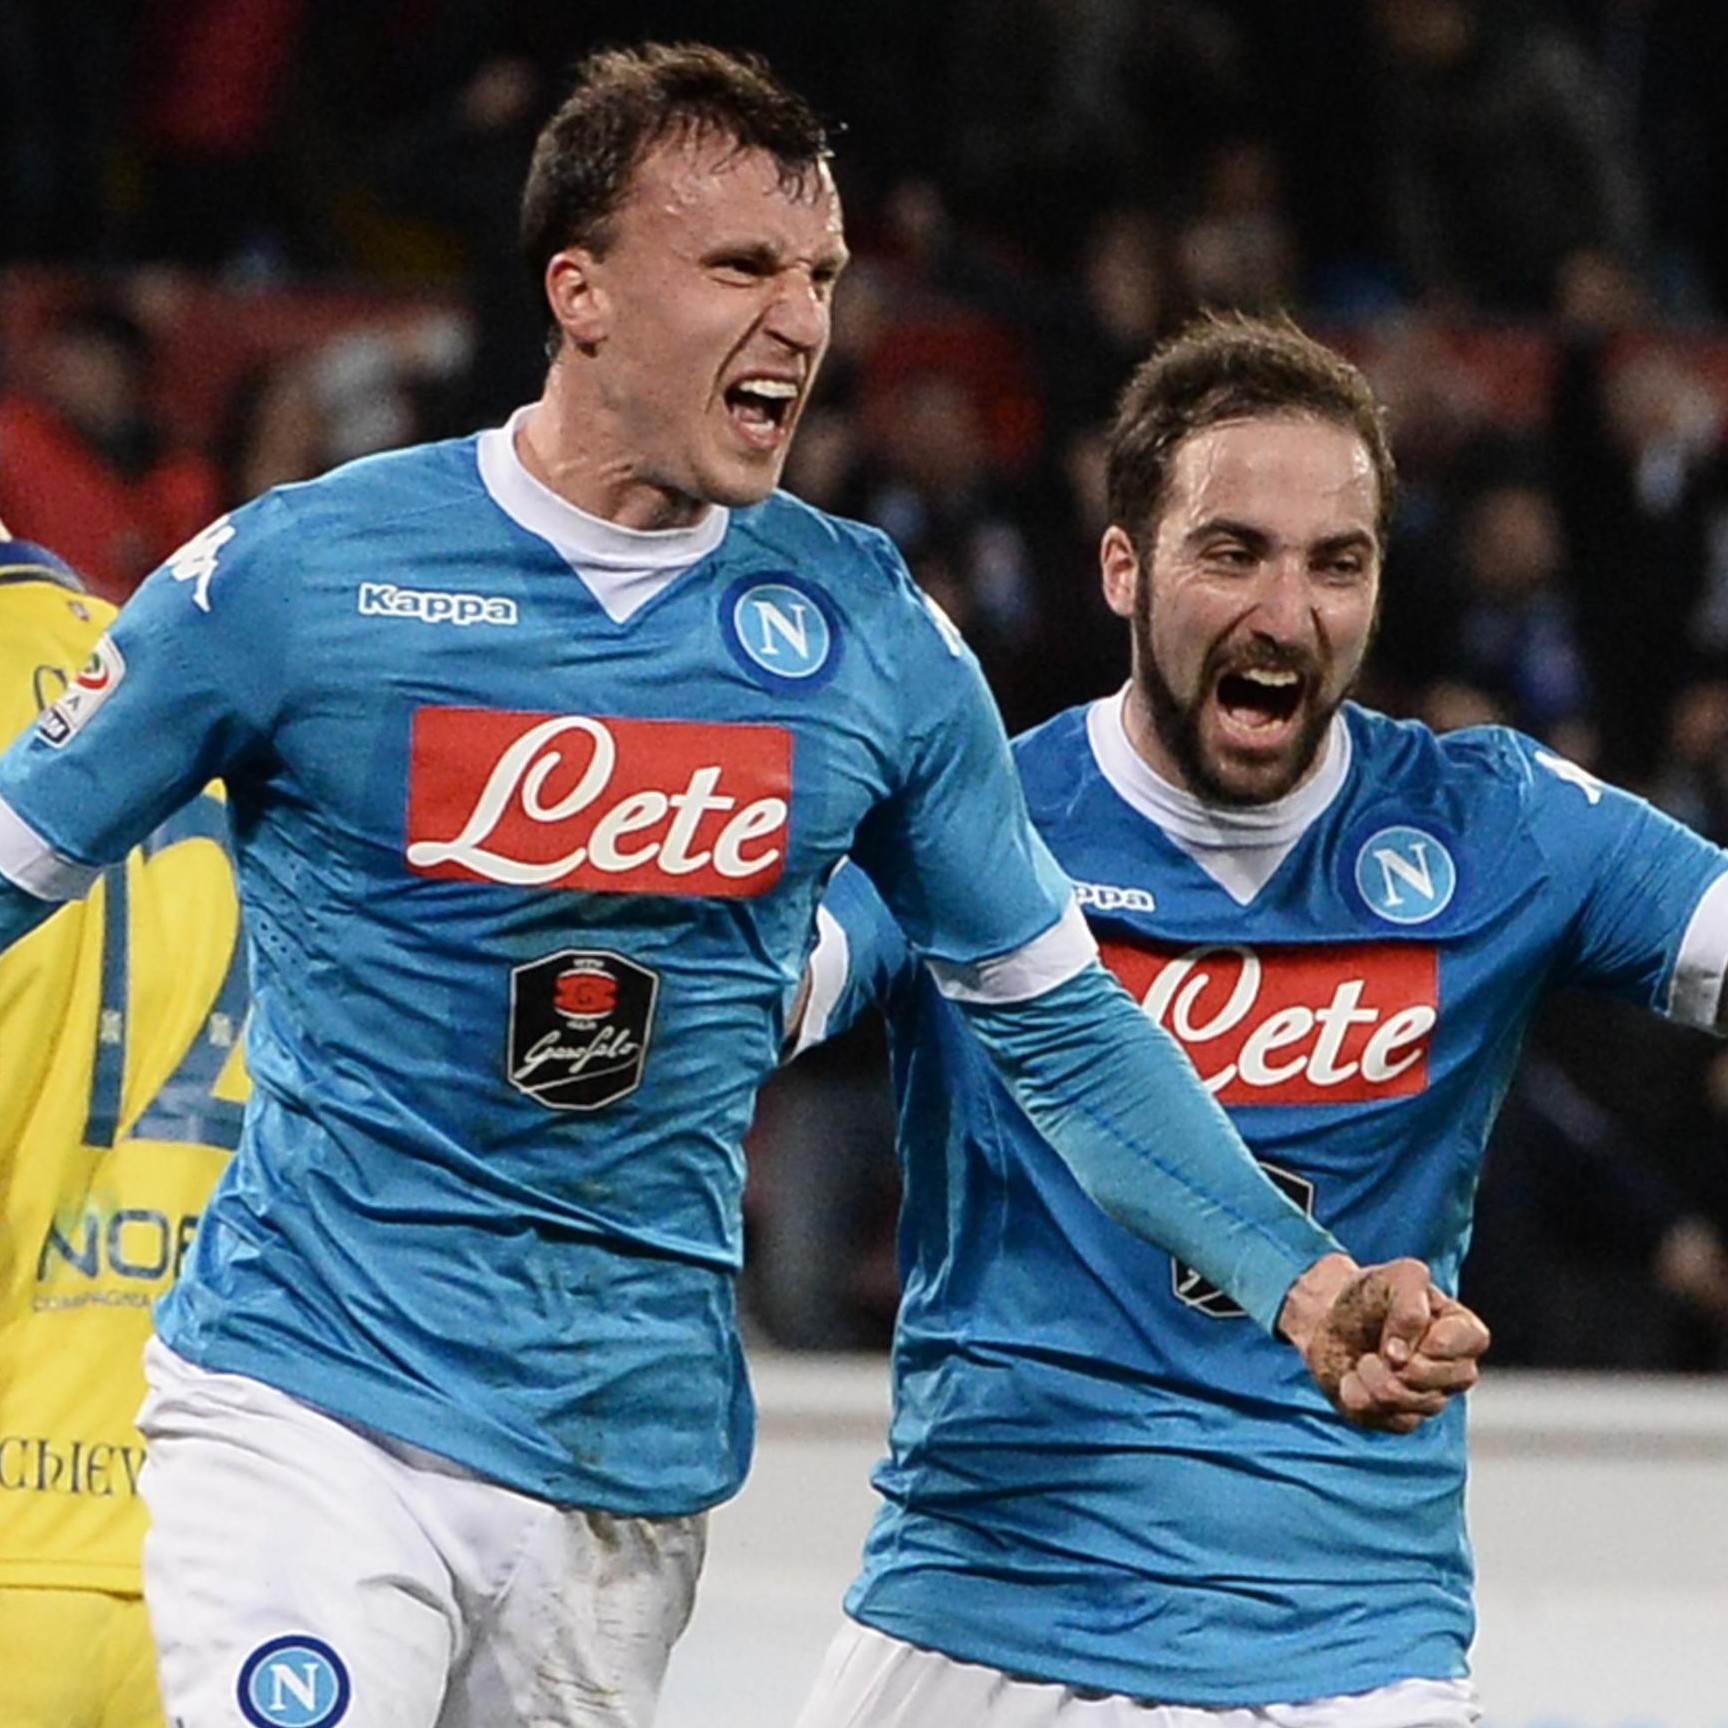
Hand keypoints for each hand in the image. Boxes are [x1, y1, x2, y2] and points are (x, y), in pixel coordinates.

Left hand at [1279, 1254, 1489, 1433]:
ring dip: (1374, 1376)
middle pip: (1444, 1380)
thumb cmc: (1370, 1296)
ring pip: (1413, 1403)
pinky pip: (1387, 1419)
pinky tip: (1354, 1378)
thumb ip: (1408, 1301)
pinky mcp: (1402, 1419)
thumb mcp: (1392, 1278)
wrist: (1329, 1321)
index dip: (1435, 1340)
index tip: (1403, 1324)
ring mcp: (1431, 1398)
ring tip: (1364, 1359)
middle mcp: (1455, 1369)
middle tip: (1379, 1346)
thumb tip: (1402, 1355)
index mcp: (1462, 1329)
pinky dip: (1360, 1394)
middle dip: (1400, 1363)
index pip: (1472, 1341)